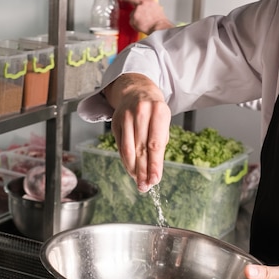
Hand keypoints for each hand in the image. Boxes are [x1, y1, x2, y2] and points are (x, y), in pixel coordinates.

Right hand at [103, 73, 171, 191]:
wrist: (137, 90)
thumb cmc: (154, 112)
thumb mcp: (162, 123)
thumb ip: (159, 146)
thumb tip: (153, 173)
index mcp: (159, 111)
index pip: (156, 144)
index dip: (155, 165)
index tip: (155, 180)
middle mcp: (141, 112)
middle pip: (141, 149)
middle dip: (144, 171)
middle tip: (146, 187)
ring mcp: (126, 116)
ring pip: (129, 149)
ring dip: (134, 169)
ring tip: (139, 183)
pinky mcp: (115, 121)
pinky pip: (121, 146)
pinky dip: (127, 161)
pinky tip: (132, 171)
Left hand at [120, 0, 174, 34]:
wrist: (159, 28)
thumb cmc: (159, 21)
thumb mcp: (155, 7)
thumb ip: (147, 4)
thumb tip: (142, 5)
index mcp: (148, 0)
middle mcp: (142, 3)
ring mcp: (137, 10)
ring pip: (132, 13)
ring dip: (135, 18)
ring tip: (143, 22)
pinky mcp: (134, 18)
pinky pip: (132, 21)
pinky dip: (135, 24)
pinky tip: (141, 25)